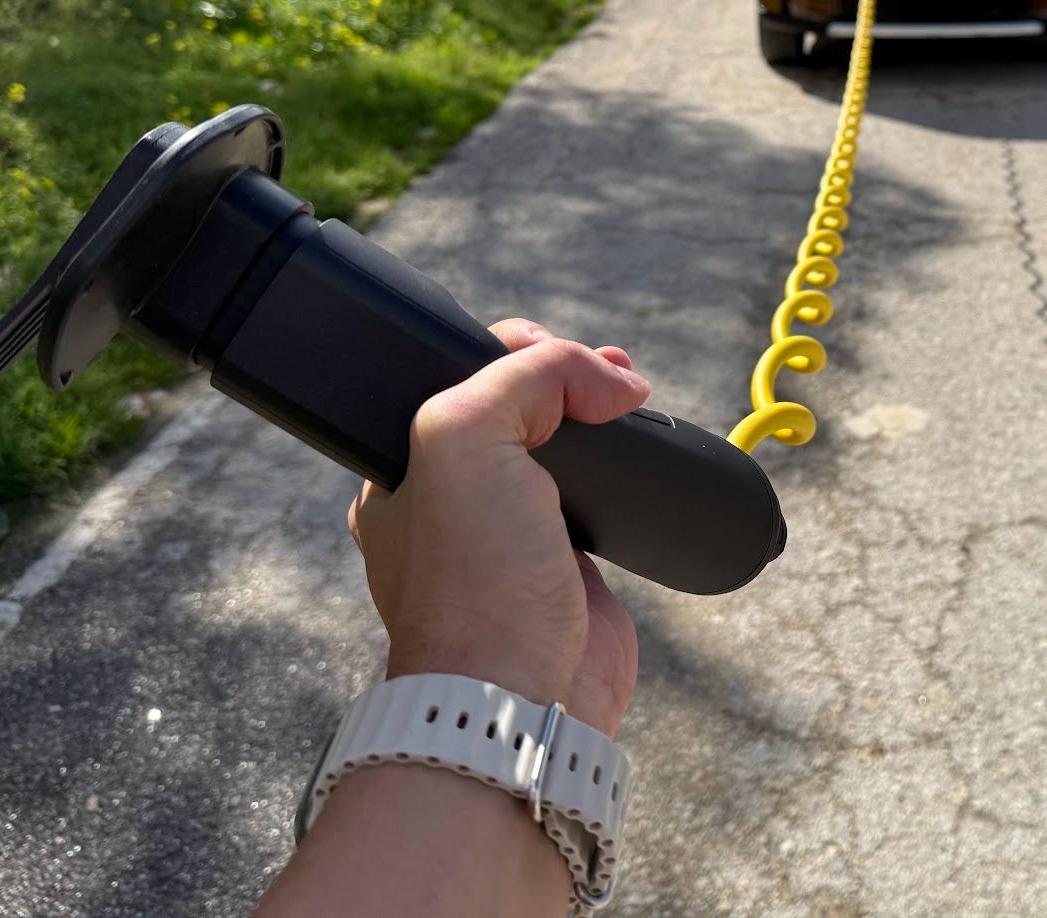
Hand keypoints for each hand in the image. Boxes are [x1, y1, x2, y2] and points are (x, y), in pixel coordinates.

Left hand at [348, 319, 649, 735]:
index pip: (460, 375)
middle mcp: (456, 497)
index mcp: (406, 468)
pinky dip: (624, 470)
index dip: (516, 349)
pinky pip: (599, 496)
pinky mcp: (571, 564)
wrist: (520, 697)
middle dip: (567, 375)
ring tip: (630, 398)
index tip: (557, 350)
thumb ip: (528, 379)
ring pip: (562, 445)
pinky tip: (640, 459)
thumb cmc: (473, 578)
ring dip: (600, 415)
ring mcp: (515, 532)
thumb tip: (614, 381)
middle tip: (609, 373)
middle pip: (519, 404)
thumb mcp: (466, 437)